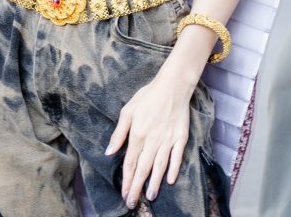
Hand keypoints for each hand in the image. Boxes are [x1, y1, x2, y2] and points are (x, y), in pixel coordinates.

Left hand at [106, 73, 194, 205]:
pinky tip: (170, 180)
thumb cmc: (147, 97)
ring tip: (149, 197)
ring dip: (154, 182)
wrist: (172, 86)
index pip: (130, 163)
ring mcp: (168, 140)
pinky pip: (177, 157)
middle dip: (137, 187)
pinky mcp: (181, 138)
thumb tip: (109, 152)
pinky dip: (174, 169)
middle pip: (143, 168)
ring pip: (159, 166)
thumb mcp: (127, 111)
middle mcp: (152, 140)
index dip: (127, 180)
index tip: (124, 194)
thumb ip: (118, 134)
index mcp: (137, 134)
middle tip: (133, 203)